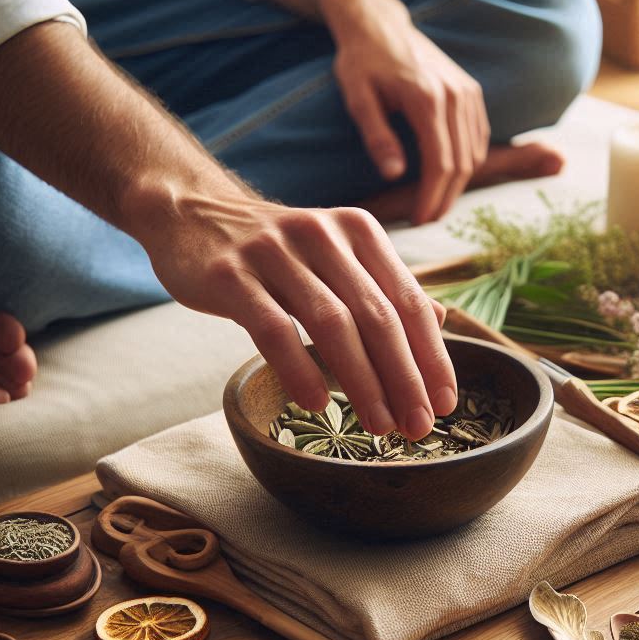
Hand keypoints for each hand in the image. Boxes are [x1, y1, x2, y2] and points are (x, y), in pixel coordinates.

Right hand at [140, 190, 455, 439]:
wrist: (192, 212)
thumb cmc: (279, 250)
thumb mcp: (337, 256)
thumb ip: (385, 286)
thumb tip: (440, 320)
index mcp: (358, 232)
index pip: (408, 301)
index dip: (432, 355)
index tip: (446, 402)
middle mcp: (323, 235)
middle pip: (378, 316)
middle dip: (405, 378)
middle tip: (419, 427)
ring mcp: (274, 252)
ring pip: (332, 325)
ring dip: (362, 382)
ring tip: (380, 425)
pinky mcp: (231, 275)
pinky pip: (273, 329)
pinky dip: (300, 369)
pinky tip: (318, 403)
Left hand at [326, 0, 490, 225]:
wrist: (378, 22)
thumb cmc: (360, 60)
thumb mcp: (357, 97)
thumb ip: (377, 137)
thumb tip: (395, 176)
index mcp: (427, 99)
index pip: (440, 164)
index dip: (431, 197)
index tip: (418, 220)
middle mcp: (454, 96)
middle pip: (461, 164)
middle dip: (445, 197)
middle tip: (426, 218)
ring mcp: (467, 92)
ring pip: (473, 154)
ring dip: (457, 184)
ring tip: (434, 202)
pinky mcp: (471, 91)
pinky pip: (478, 138)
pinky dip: (467, 162)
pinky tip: (447, 176)